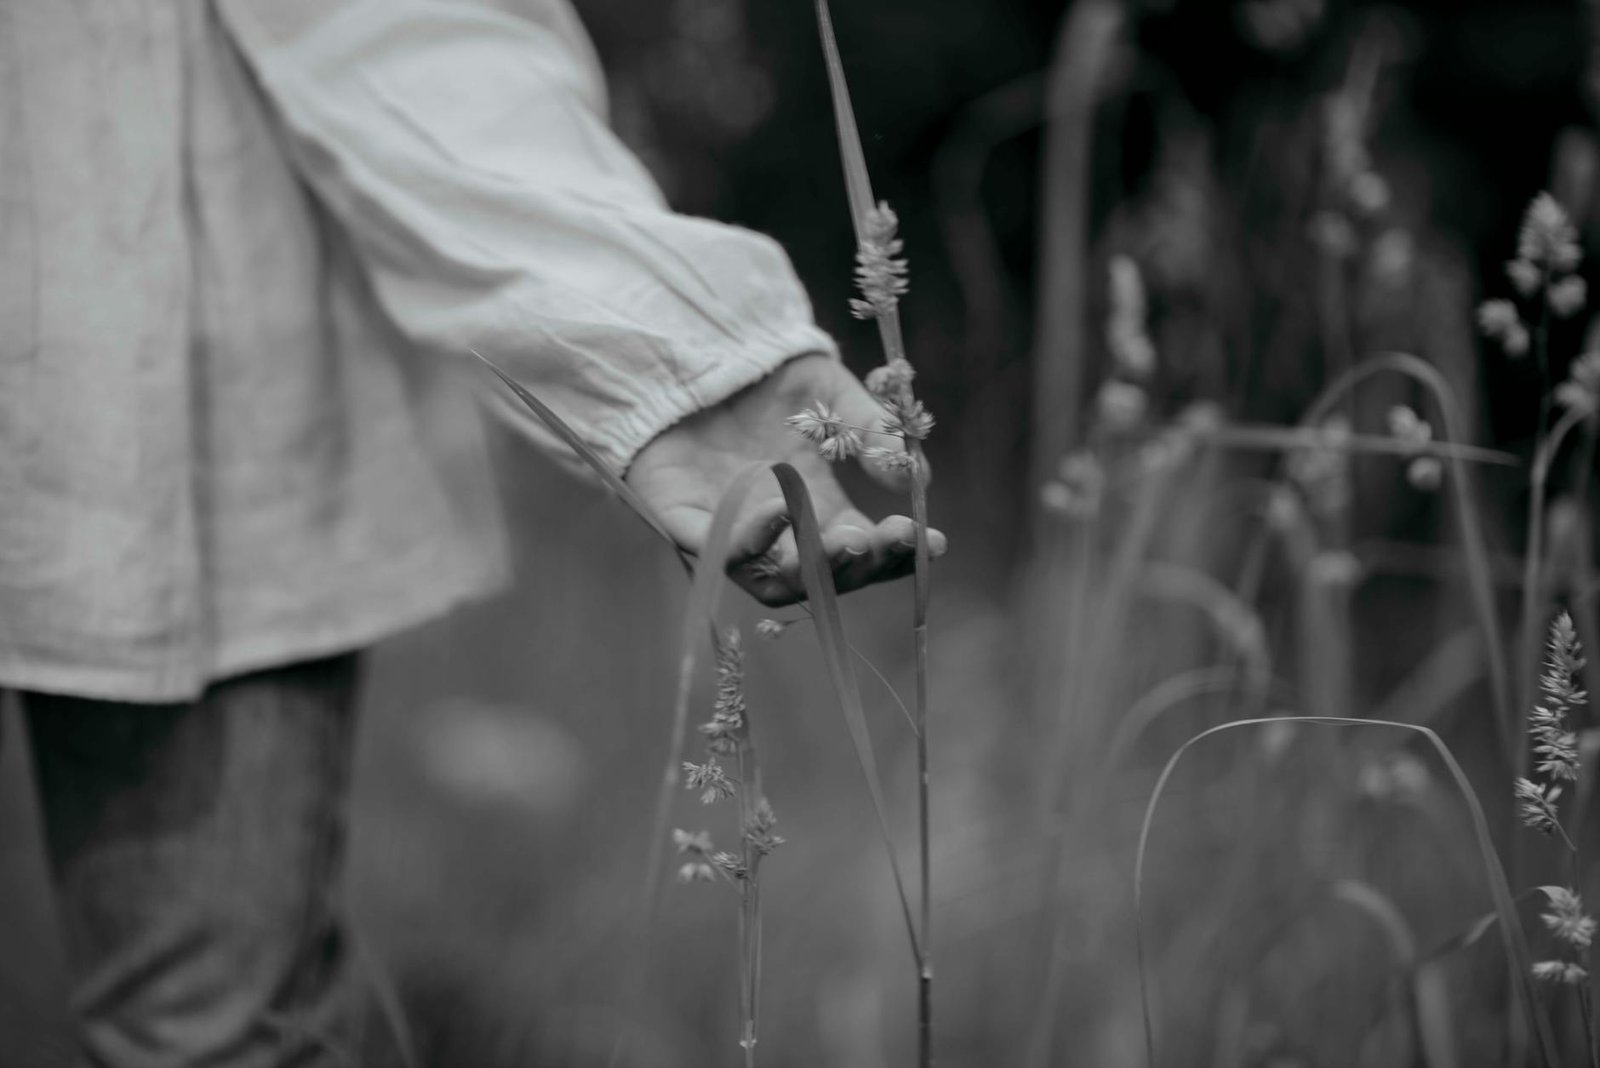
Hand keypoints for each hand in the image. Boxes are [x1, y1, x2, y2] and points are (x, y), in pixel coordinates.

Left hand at [625, 354, 947, 605]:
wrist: (694, 349)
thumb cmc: (764, 379)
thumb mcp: (831, 395)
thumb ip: (870, 433)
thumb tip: (915, 478)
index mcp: (817, 508)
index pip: (864, 551)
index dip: (898, 554)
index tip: (933, 540)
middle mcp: (777, 532)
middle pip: (824, 578)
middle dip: (864, 564)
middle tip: (894, 537)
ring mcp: (731, 532)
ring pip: (774, 582)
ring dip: (815, 568)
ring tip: (850, 539)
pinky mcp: (682, 522)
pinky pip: (718, 551)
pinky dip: (751, 541)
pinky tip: (781, 512)